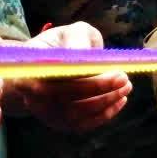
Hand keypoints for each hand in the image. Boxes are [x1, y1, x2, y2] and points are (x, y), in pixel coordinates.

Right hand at [10, 22, 131, 133]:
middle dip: (99, 89)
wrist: (52, 63)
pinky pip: (81, 125)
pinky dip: (103, 115)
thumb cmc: (64, 44)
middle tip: (124, 78)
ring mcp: (44, 112)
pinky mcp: (58, 122)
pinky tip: (120, 100)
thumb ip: (78, 38)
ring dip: (105, 102)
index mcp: (30, 68)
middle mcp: (32, 95)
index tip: (115, 71)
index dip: (87, 77)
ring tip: (126, 87)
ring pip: (75, 115)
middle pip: (65, 98)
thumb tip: (85, 56)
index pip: (56, 77)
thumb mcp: (71, 32)